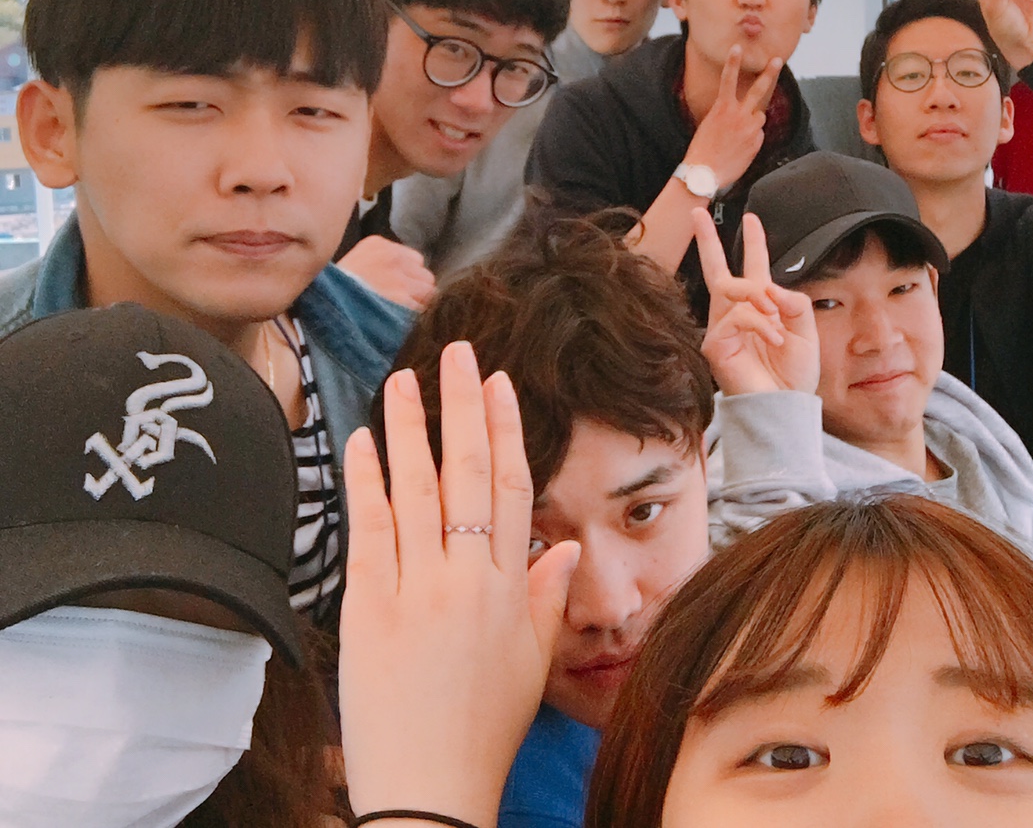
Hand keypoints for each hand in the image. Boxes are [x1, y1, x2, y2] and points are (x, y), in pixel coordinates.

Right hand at [337, 235, 436, 310]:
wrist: (323, 311)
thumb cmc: (335, 293)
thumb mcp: (355, 264)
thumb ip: (381, 263)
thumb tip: (407, 273)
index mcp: (378, 245)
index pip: (414, 259)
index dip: (407, 277)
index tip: (394, 288)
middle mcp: (392, 257)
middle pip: (424, 274)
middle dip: (415, 289)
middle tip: (397, 303)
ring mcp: (398, 278)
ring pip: (428, 290)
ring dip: (417, 302)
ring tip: (396, 312)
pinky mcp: (403, 299)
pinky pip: (423, 308)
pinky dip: (413, 316)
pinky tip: (396, 320)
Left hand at [339, 343, 579, 825]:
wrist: (429, 794)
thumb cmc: (484, 734)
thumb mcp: (533, 667)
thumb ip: (549, 600)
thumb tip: (564, 544)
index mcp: (511, 589)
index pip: (514, 488)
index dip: (506, 430)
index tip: (498, 384)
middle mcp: (469, 578)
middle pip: (469, 473)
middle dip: (462, 407)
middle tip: (458, 353)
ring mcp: (418, 590)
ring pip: (416, 490)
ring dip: (410, 428)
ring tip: (404, 379)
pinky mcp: (370, 610)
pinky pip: (369, 531)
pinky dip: (366, 483)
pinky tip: (363, 442)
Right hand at [684, 46, 783, 190]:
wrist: (705, 173)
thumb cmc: (702, 149)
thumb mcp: (710, 125)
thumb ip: (729, 116)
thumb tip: (747, 117)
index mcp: (723, 108)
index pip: (728, 80)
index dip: (733, 62)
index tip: (737, 47)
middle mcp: (739, 115)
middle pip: (758, 90)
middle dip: (769, 73)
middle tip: (777, 60)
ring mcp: (750, 129)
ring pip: (759, 117)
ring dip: (752, 121)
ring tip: (737, 136)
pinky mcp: (756, 142)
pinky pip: (758, 135)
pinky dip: (752, 139)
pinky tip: (739, 149)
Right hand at [695, 209, 819, 395]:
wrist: (785, 406)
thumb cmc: (794, 374)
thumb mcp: (805, 330)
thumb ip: (792, 302)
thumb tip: (768, 288)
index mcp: (759, 307)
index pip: (753, 268)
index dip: (753, 242)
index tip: (751, 218)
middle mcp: (736, 313)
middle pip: (717, 269)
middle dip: (707, 239)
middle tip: (697, 212)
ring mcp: (722, 327)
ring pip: (733, 288)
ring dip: (759, 299)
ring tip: (775, 322)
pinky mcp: (715, 343)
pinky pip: (736, 316)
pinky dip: (760, 325)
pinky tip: (773, 340)